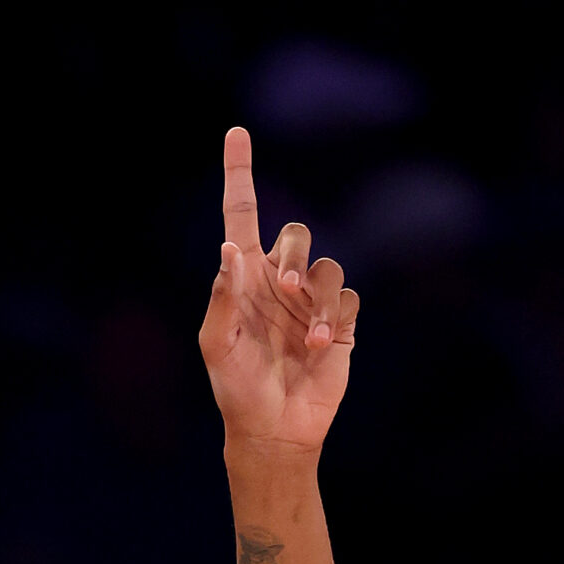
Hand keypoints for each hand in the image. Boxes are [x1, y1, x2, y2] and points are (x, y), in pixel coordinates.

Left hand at [198, 126, 357, 453]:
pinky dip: (333, 318)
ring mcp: (309, 302)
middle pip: (296, 233)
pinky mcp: (338, 323)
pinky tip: (319, 346)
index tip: (235, 133)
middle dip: (295, 254)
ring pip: (327, 266)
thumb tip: (230, 249)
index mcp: (244, 278)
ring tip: (307, 336)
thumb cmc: (236, 390)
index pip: (242, 214)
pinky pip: (346, 299)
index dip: (239, 173)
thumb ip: (222, 297)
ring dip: (316, 296)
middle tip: (285, 288)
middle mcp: (278, 282)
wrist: (273, 430)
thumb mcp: (217, 346)